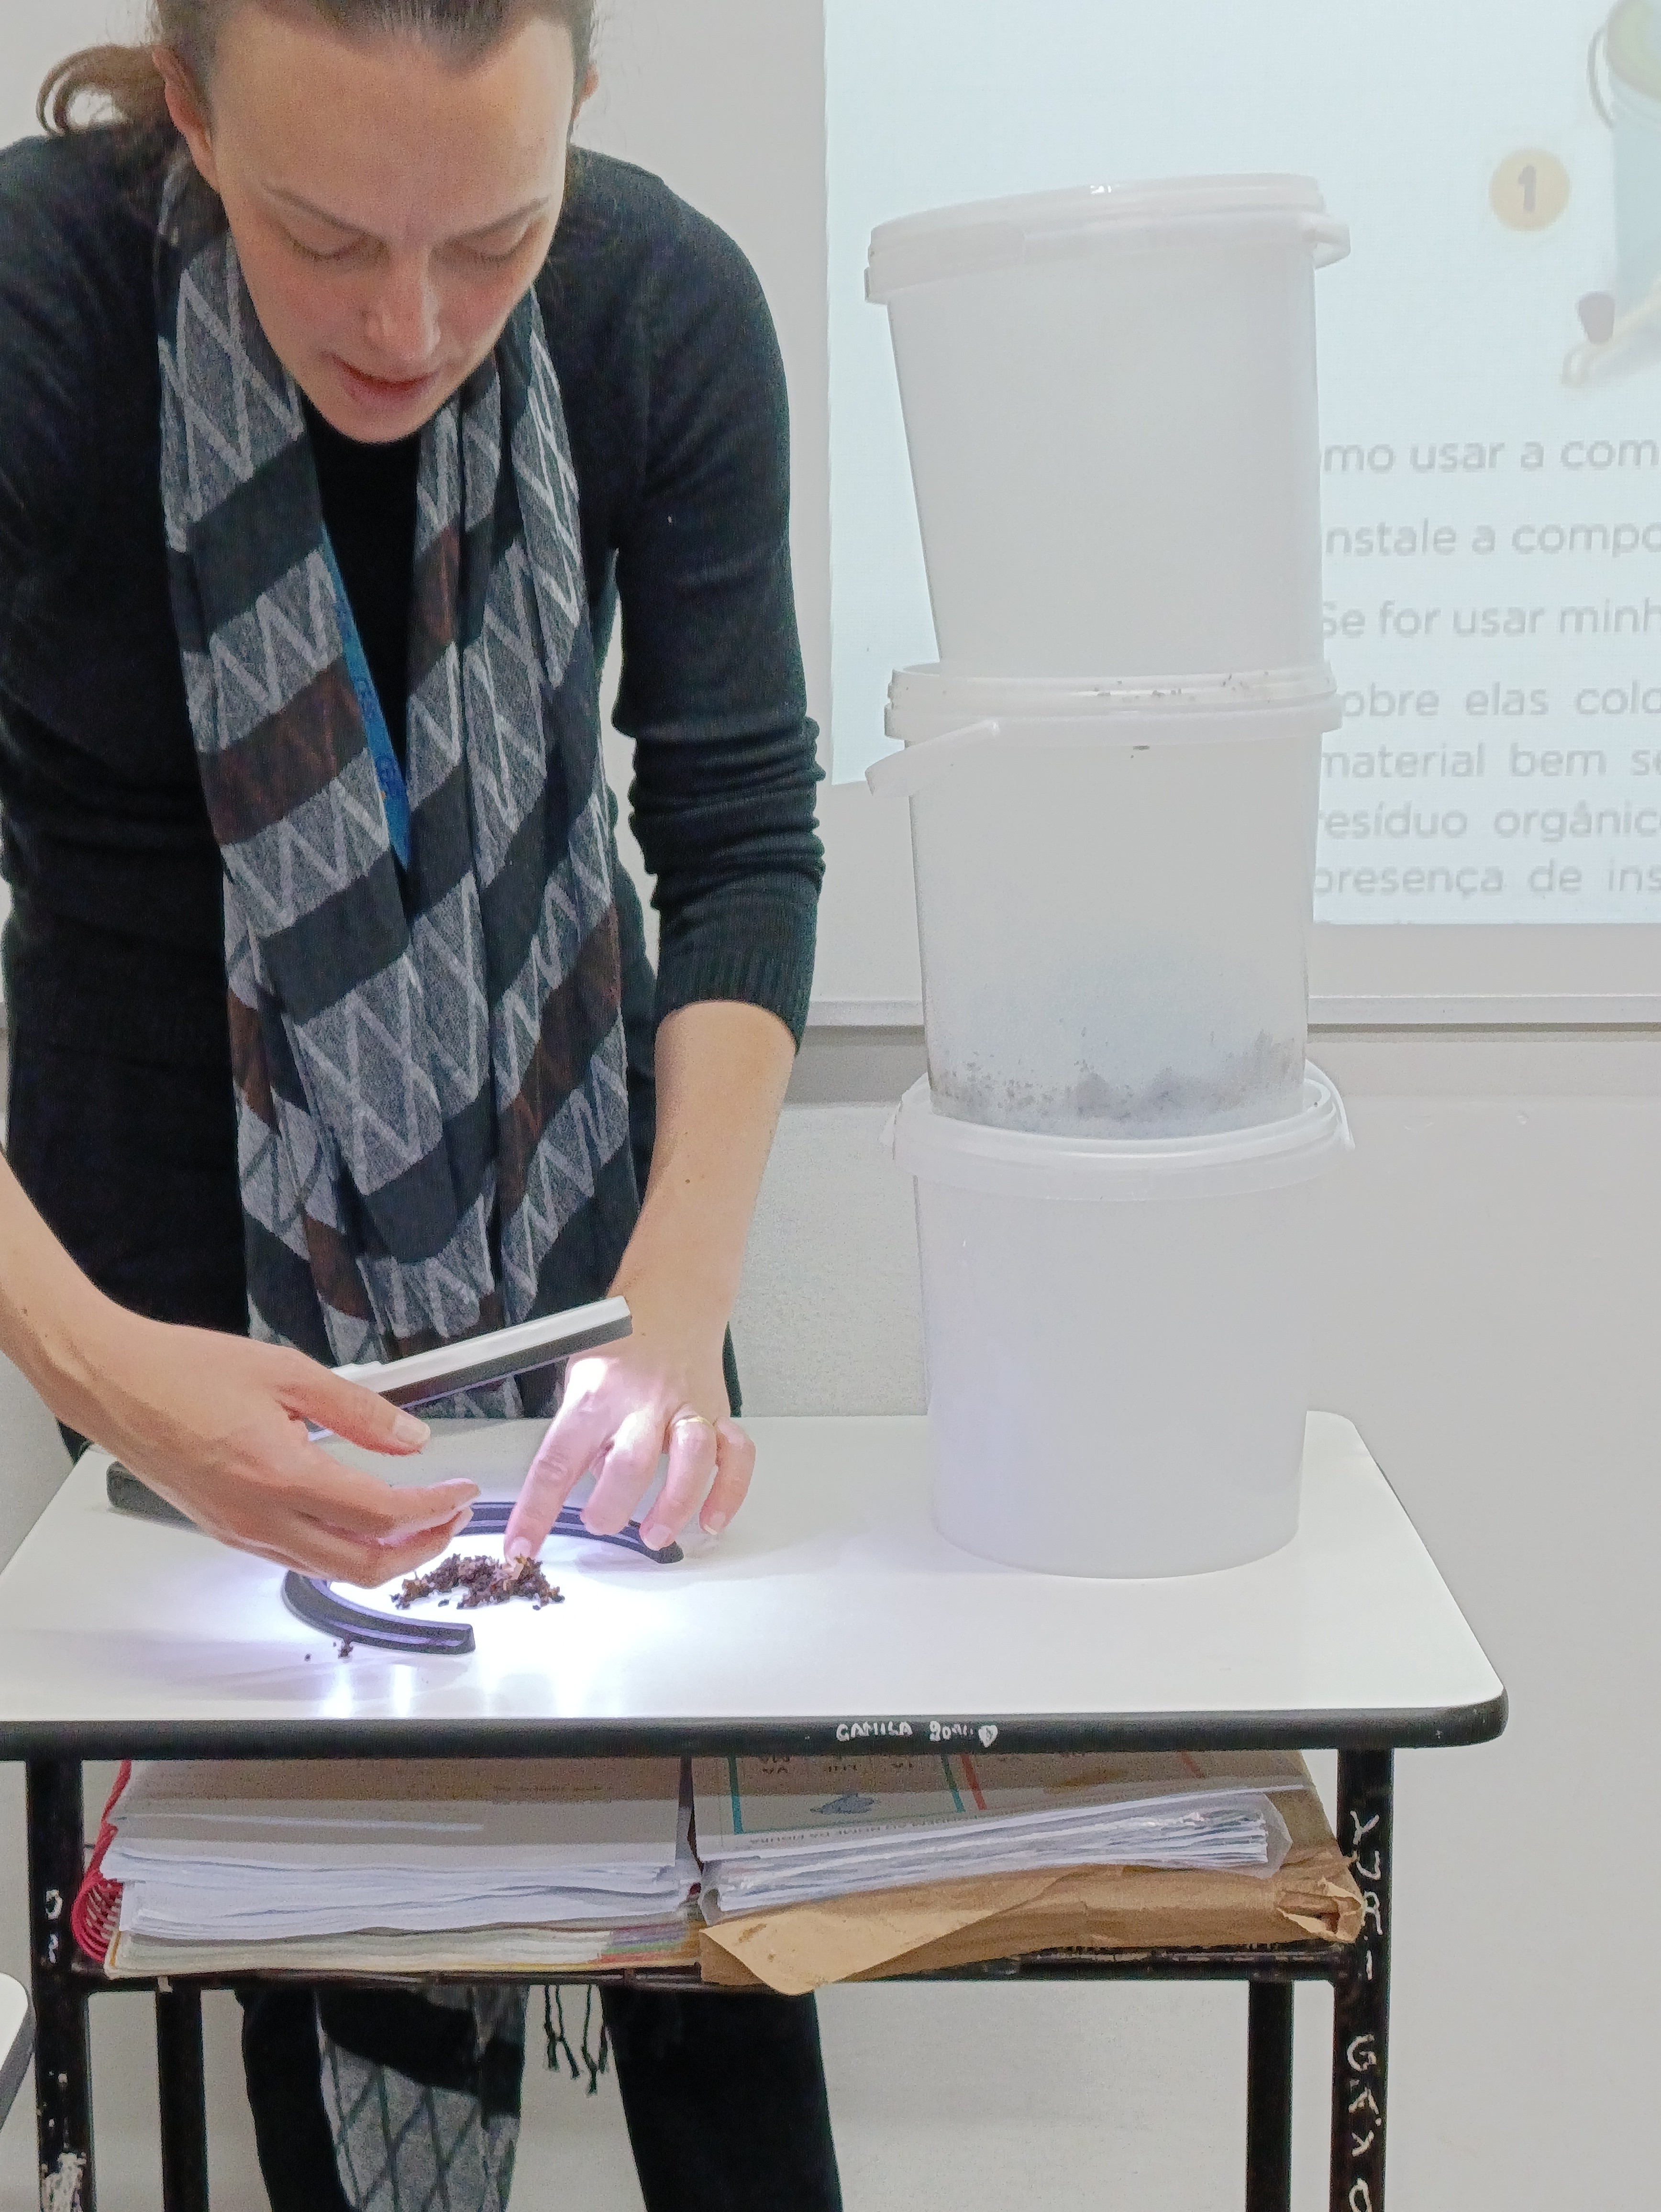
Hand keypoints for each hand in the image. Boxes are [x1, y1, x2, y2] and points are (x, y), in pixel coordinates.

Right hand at [73, 1307, 478, 1582]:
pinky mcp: (226, 1531)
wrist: (112, 1385)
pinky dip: (341, 1549)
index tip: (462, 1491)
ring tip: (416, 1519)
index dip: (434, 1508)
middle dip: (421, 1548)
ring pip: (330, 1569)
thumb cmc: (183, 1371)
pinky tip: (358, 1519)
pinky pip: (296, 1558)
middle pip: (363, 1564)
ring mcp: (240, 1532)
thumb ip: (358, 1410)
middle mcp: (259, 1517)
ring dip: (383, 1553)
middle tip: (452, 1516)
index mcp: (280, 1475)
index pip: (381, 1513)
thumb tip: (412, 1437)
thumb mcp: (286, 1372)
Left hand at [503, 1322, 753, 1560]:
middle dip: (612, 1508)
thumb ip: (579, 1434)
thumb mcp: (579, 1377)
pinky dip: (729, 1491)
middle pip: (630, 1463)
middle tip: (600, 1523)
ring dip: (674, 1505)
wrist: (673, 1298)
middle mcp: (642, 1401)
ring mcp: (685, 1407)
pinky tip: (711, 1520)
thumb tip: (587, 1485)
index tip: (521, 1549)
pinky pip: (736, 1455)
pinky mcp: (718, 1412)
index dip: (535, 1512)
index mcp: (595, 1396)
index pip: (556, 1462)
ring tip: (658, 1534)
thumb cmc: (621, 1343)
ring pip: (690, 1458)